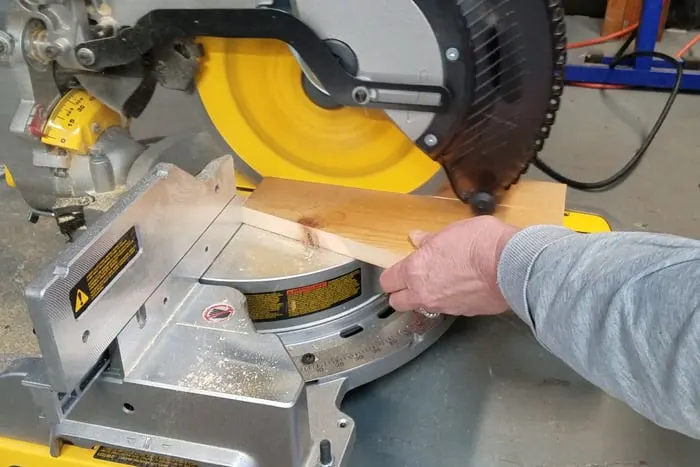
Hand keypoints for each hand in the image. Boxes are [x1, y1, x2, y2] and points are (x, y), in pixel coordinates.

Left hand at [379, 216, 518, 316]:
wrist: (511, 265)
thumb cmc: (480, 242)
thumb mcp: (450, 231)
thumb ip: (430, 240)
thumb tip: (417, 238)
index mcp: (415, 271)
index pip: (387, 281)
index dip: (392, 275)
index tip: (398, 270)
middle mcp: (424, 293)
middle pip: (397, 302)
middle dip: (401, 293)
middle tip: (412, 280)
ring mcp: (443, 306)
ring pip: (422, 307)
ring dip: (425, 298)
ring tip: (440, 282)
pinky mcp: (463, 313)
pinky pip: (447, 309)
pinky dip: (449, 300)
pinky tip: (462, 287)